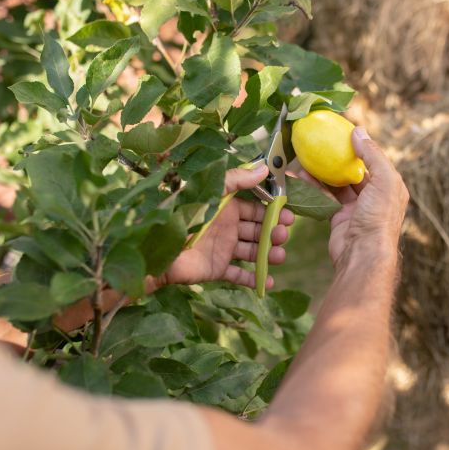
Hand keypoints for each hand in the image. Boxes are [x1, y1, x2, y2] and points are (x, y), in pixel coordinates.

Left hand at [159, 164, 294, 288]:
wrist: (159, 250)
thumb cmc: (185, 215)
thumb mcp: (212, 191)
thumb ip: (237, 179)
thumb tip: (265, 167)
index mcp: (226, 207)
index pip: (255, 207)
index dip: (272, 210)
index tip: (289, 214)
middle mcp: (227, 227)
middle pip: (257, 229)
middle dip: (273, 232)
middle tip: (284, 235)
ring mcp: (223, 248)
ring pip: (253, 251)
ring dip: (268, 253)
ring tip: (279, 256)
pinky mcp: (217, 268)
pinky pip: (239, 274)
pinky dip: (254, 279)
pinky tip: (268, 282)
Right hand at [301, 127, 407, 268]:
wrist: (362, 254)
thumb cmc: (378, 217)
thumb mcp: (384, 181)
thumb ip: (373, 155)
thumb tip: (359, 131)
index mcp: (390, 186)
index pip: (374, 160)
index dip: (360, 146)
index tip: (342, 132)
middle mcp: (374, 196)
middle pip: (354, 171)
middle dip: (338, 158)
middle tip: (321, 143)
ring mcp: (356, 207)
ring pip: (337, 183)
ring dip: (323, 171)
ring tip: (307, 157)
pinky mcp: (339, 217)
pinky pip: (325, 197)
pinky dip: (314, 186)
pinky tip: (302, 176)